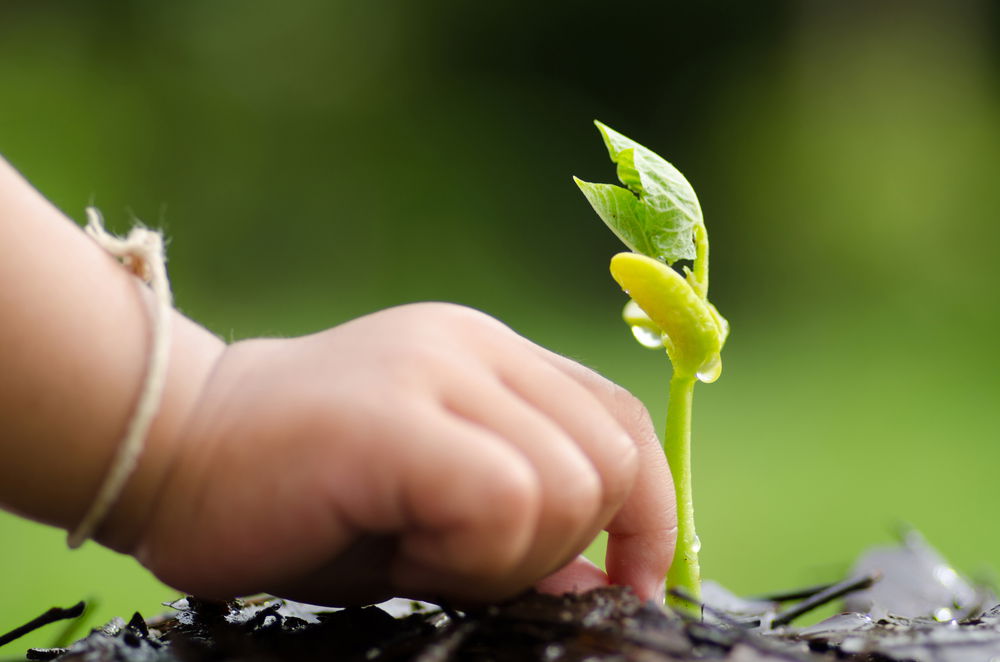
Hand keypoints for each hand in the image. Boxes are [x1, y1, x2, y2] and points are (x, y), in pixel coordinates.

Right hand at [131, 303, 675, 604]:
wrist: (176, 449)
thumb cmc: (308, 494)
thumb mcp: (437, 506)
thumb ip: (525, 524)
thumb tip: (607, 578)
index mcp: (495, 357)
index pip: (624, 422)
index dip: (647, 514)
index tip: (625, 585)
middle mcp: (477, 347)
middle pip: (610, 460)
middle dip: (566, 546)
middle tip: (468, 563)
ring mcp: (438, 368)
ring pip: (570, 483)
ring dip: (509, 555)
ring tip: (420, 547)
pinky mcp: (396, 413)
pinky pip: (504, 498)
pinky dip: (472, 553)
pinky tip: (405, 545)